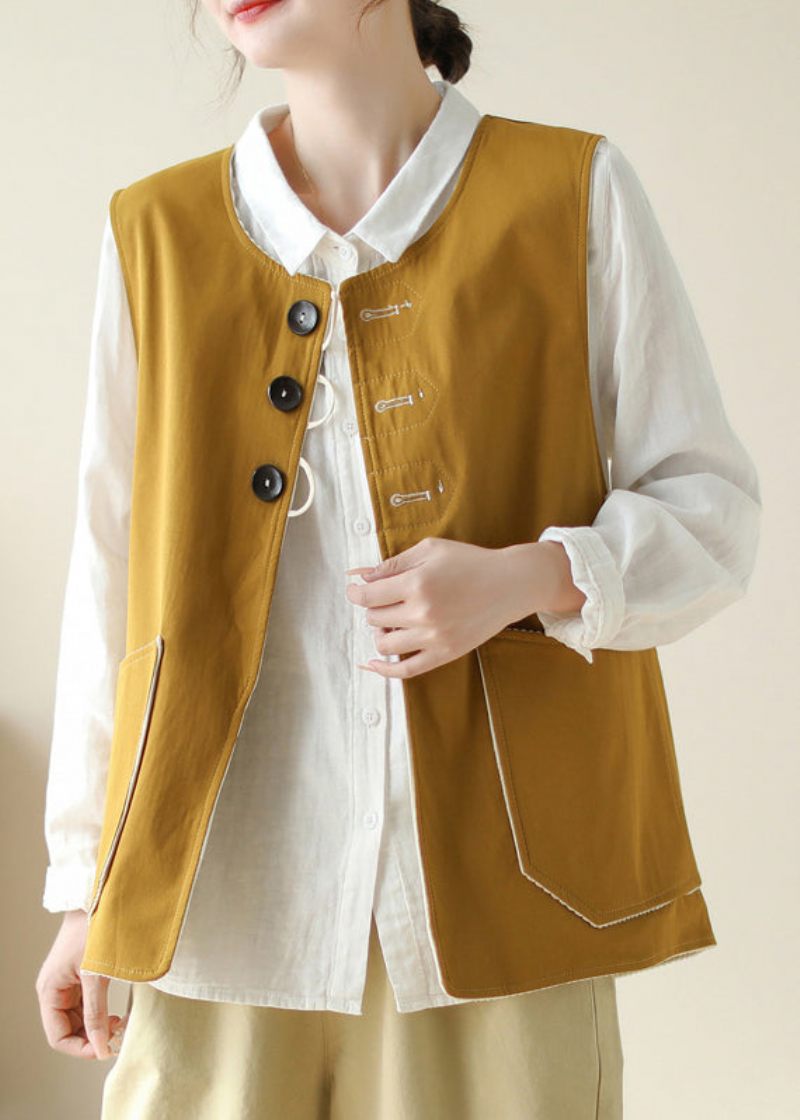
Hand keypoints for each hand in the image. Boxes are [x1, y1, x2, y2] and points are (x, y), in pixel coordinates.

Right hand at [35, 910, 125, 1059]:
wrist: (98, 898)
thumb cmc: (92, 930)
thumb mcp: (94, 975)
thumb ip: (97, 1012)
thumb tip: (101, 1047)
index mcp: (50, 991)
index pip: (58, 1037)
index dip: (81, 1048)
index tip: (106, 1048)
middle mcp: (54, 990)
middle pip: (68, 1030)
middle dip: (91, 1037)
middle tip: (117, 1034)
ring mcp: (67, 984)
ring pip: (79, 1019)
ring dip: (97, 1026)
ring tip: (119, 1022)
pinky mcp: (80, 977)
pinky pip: (86, 1005)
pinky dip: (100, 1013)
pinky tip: (115, 1012)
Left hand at [344, 536, 583, 678]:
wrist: (509, 585)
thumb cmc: (470, 562)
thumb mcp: (431, 550)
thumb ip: (394, 562)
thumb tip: (361, 576)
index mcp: (417, 583)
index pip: (368, 595)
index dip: (355, 592)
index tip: (354, 590)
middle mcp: (423, 612)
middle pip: (374, 618)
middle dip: (373, 607)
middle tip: (386, 599)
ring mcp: (434, 637)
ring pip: (385, 643)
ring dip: (380, 632)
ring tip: (391, 621)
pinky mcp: (445, 653)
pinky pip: (406, 670)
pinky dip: (384, 669)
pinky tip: (373, 662)